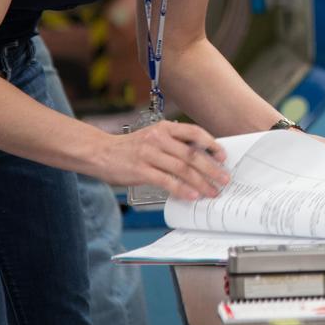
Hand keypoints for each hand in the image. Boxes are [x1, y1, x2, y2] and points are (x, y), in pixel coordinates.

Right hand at [99, 120, 229, 199]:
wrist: (100, 152)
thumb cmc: (130, 148)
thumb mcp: (153, 137)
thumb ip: (173, 144)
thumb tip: (200, 157)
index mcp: (164, 128)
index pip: (194, 132)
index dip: (212, 145)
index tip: (223, 157)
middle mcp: (158, 138)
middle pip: (192, 154)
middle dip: (212, 169)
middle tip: (224, 180)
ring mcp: (149, 154)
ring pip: (182, 169)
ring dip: (201, 182)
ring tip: (212, 192)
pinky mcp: (140, 170)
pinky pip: (166, 181)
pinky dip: (182, 190)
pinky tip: (192, 196)